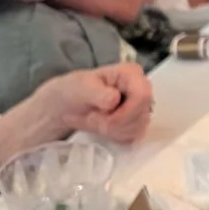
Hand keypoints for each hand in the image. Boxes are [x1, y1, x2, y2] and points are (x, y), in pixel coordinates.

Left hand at [1, 63, 153, 155]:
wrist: (65, 107)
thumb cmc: (72, 91)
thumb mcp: (81, 88)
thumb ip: (98, 93)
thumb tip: (114, 100)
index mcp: (131, 73)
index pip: (143, 96)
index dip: (125, 112)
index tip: (104, 118)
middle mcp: (141, 88)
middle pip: (142, 114)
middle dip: (116, 123)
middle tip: (95, 119)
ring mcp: (140, 106)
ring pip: (139, 127)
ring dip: (115, 131)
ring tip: (97, 121)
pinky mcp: (136, 122)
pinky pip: (135, 136)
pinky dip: (117, 136)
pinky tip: (104, 128)